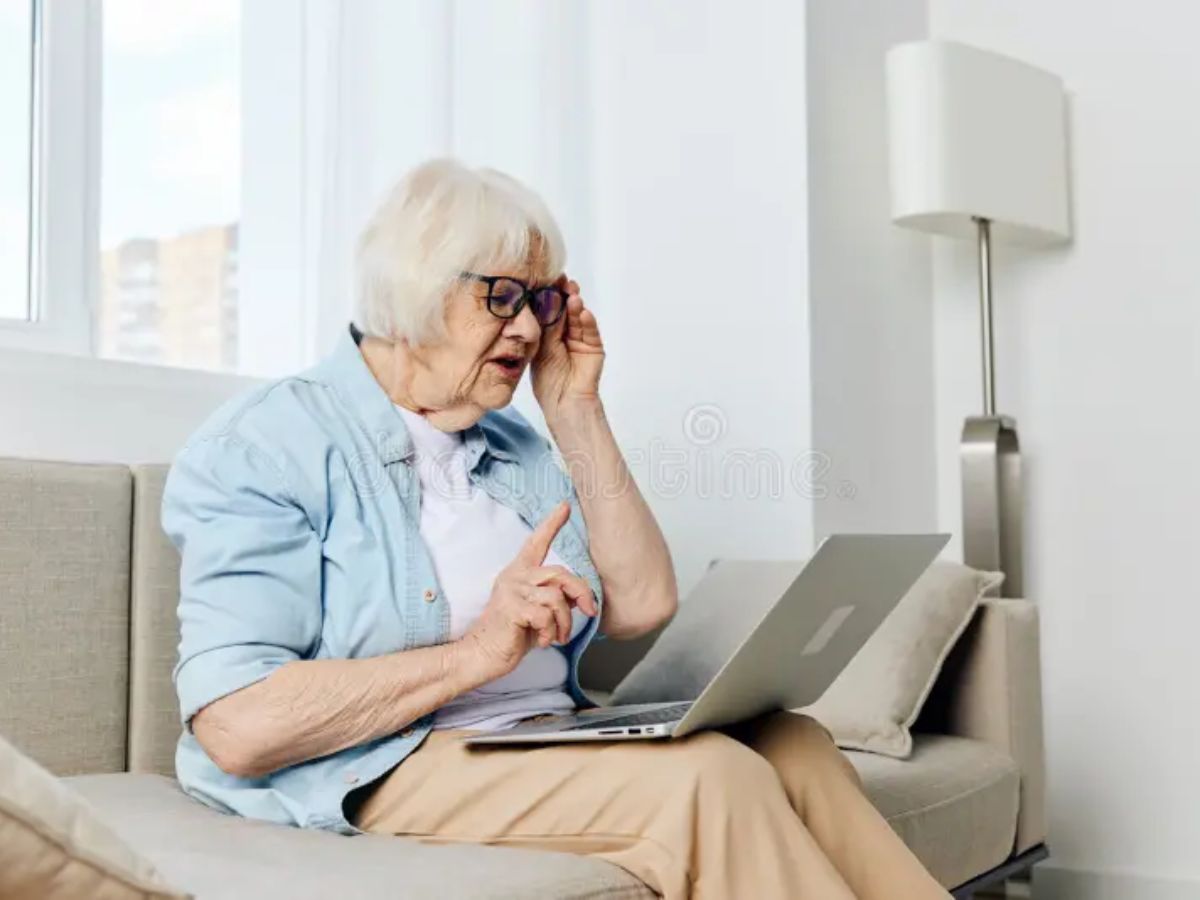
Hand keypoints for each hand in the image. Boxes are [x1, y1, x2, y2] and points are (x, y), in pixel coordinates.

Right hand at [459, 501, 597, 681]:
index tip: (564, 506)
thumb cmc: (510, 636)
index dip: (551, 524)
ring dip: (564, 622)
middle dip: (582, 594)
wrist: (480, 656)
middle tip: (590, 612)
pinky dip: (551, 632)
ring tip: (557, 636)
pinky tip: (542, 641)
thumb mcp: (537, 614)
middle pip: (561, 574)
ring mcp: (512, 590)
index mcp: (519, 574)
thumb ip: (555, 600)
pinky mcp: (512, 608)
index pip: (536, 543)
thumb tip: (581, 595)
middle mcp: (514, 576)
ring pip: (556, 597)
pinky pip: (546, 616)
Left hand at [532, 276, 605, 421]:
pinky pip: (590, 331)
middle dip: (563, 295)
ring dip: (575, 306)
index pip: (548, 311)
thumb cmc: (547, 383)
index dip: (547, 296)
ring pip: (578, 318)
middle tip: (562, 281)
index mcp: (547, 335)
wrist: (563, 404)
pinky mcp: (594, 348)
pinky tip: (583, 312)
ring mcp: (580, 340)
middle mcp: (564, 335)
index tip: (545, 280)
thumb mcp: (540, 351)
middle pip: (565, 310)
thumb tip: (543, 301)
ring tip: (573, 295)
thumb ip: (544, 328)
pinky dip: (587, 322)